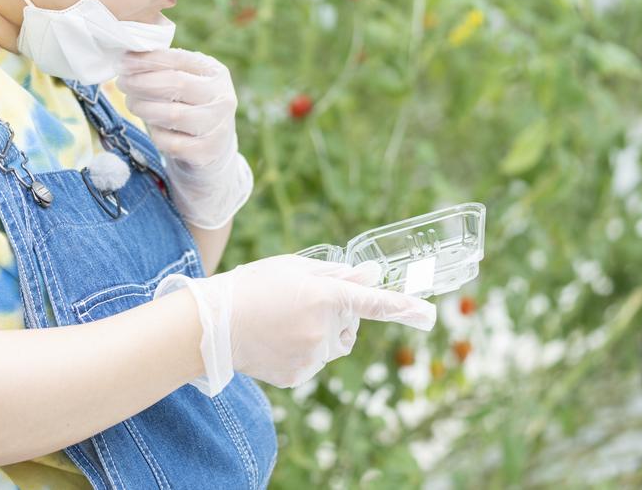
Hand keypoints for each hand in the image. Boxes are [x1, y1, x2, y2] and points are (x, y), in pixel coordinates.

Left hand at [116, 49, 250, 228]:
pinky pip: (170, 142)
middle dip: (142, 82)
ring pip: (172, 115)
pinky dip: (155, 134)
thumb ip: (165, 69)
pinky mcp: (206, 152)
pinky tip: (153, 128)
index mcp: (216, 73)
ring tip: (132, 103)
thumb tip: (128, 59)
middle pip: (177, 84)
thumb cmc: (191, 107)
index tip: (123, 62)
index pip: (179, 60)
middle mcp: (223, 98)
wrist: (214, 149)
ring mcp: (217, 127)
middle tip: (122, 83)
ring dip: (144, 107)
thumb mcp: (188, 82)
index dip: (148, 60)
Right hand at [154, 254, 436, 394]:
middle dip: (339, 315)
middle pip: (351, 325)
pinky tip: (277, 340)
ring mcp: (312, 356)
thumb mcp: (293, 267)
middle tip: (302, 302)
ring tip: (283, 321)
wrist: (212, 325)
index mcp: (324, 295)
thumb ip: (337, 274)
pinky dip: (303, 351)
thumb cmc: (253, 286)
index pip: (373, 302)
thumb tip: (372, 275)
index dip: (404, 308)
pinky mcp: (299, 375)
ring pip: (333, 345)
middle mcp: (323, 328)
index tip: (429, 314)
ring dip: (321, 333)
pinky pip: (314, 362)